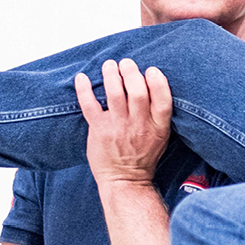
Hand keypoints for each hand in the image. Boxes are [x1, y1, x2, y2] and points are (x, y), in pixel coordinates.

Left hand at [75, 59, 171, 187]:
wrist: (125, 181)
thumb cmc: (143, 157)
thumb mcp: (161, 137)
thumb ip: (158, 115)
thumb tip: (152, 85)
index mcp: (158, 127)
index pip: (162, 99)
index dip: (158, 81)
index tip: (151, 70)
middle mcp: (139, 125)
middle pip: (137, 91)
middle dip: (131, 72)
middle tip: (126, 63)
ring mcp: (118, 127)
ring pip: (115, 93)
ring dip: (111, 74)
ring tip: (109, 65)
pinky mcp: (99, 130)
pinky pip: (89, 104)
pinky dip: (84, 89)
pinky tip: (81, 77)